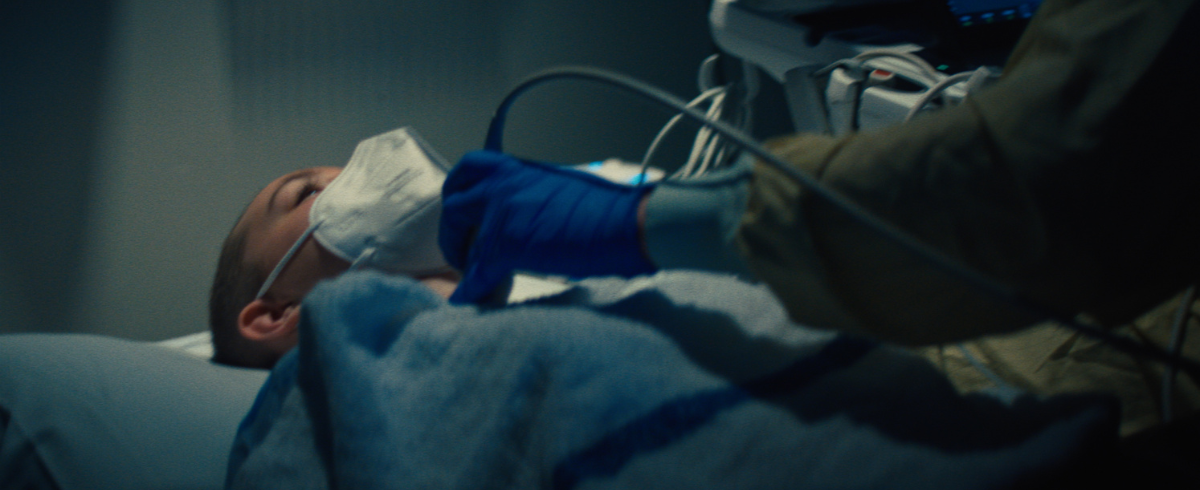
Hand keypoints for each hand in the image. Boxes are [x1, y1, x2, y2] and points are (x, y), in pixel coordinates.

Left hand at [440, 150, 655, 303]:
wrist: (624, 223)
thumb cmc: (605, 209)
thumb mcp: (560, 187)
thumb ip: (532, 195)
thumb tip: (523, 215)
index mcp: (519, 169)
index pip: (471, 166)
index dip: (457, 188)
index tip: (457, 205)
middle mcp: (504, 184)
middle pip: (455, 201)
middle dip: (451, 228)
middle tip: (459, 247)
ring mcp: (503, 212)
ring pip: (457, 234)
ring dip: (458, 256)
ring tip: (468, 273)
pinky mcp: (509, 244)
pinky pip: (477, 271)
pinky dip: (470, 289)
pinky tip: (466, 300)